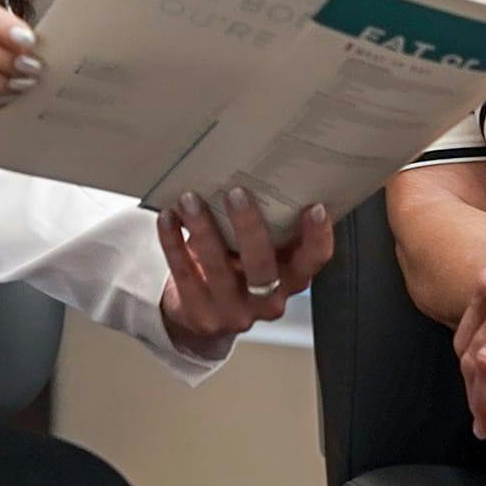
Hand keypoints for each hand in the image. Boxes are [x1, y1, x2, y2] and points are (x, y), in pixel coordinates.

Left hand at [156, 187, 334, 356]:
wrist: (208, 315)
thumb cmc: (240, 269)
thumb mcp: (263, 253)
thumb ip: (270, 227)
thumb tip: (258, 170)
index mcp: (291, 279)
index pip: (313, 261)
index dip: (318, 237)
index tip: (314, 206)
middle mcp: (268, 299)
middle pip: (262, 266)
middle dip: (249, 227)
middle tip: (236, 193)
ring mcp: (234, 312)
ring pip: (218, 270)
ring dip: (203, 229)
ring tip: (190, 199)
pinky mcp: (201, 314)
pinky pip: (185, 275)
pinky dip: (173, 243)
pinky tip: (168, 218)